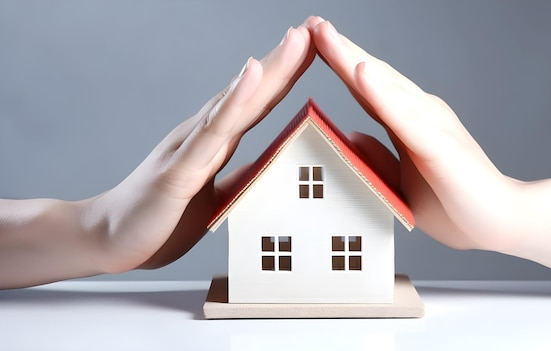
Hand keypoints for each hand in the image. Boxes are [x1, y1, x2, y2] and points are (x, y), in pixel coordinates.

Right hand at [91, 25, 315, 272]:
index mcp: (216, 144)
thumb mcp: (214, 198)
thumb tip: (271, 165)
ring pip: (237, 103)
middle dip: (286, 61)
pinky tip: (252, 74)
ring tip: (295, 39)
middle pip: (253, 93)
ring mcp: (191, 148)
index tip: (314, 51)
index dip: (286, 77)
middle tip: (316, 28)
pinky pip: (212, 132)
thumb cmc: (160, 218)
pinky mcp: (179, 170)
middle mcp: (205, 136)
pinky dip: (234, 101)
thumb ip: (239, 177)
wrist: (109, 239)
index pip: (258, 104)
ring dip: (268, 70)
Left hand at [306, 17, 550, 288]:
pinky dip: (381, 94)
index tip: (312, 40)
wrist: (502, 222)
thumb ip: (377, 158)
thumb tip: (349, 136)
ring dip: (352, 59)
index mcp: (408, 122)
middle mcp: (419, 114)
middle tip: (311, 21)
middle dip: (338, 49)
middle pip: (371, 77)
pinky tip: (360, 73)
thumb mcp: (400, 183)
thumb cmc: (455, 204)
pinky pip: (404, 117)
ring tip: (324, 33)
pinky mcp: (438, 144)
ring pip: (384, 87)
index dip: (339, 63)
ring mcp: (430, 125)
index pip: (366, 88)